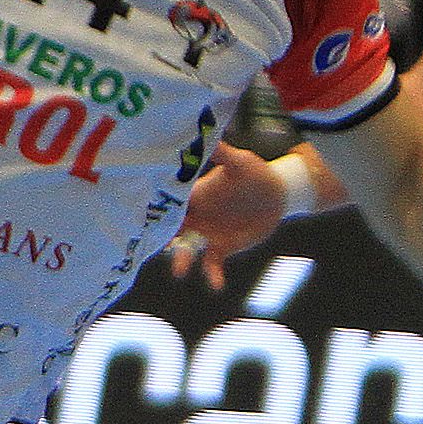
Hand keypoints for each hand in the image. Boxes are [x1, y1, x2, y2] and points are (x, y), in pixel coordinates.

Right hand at [168, 142, 288, 288]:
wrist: (276, 194)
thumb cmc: (255, 173)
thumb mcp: (240, 162)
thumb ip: (222, 154)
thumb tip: (205, 138)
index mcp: (195, 194)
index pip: (170, 202)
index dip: (158, 209)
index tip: (146, 216)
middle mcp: (196, 215)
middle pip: (171, 228)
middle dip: (161, 237)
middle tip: (154, 246)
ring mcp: (207, 233)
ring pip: (186, 249)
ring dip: (181, 260)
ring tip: (179, 272)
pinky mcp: (222, 247)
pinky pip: (212, 264)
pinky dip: (213, 275)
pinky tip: (216, 285)